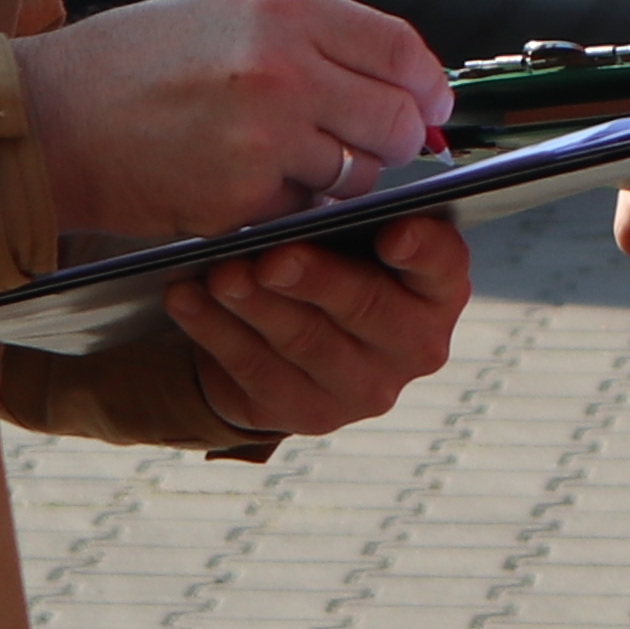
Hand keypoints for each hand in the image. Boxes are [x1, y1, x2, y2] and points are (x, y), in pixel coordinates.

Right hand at [15, 0, 452, 237]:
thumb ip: (310, 35)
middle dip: (399, 139)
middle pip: (397, 120)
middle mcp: (284, 71)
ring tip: (293, 159)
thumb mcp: (226, 11)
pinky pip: (305, 211)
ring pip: (359, 175)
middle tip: (376, 144)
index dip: (427, 86)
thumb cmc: (136, 62)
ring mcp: (264, 141)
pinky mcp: (241, 201)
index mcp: (285, 12)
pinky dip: (293, 206)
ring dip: (344, 177)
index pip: (401, 51)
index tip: (430, 105)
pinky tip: (250, 183)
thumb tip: (395, 74)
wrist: (49, 118)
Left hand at [174, 216, 466, 436]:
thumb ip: (348, 226)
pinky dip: (216, 330)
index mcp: (437, 291)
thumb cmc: (334, 266)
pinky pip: (257, 371)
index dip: (421, 249)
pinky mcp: (311, 416)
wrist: (294, 345)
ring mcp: (366, 389)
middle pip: (367, 307)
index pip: (442, 265)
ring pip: (305, 341)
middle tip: (272, 257)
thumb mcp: (353, 242)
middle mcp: (415, 346)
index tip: (392, 231)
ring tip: (220, 273)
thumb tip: (296, 213)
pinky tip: (188, 299)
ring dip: (256, 304)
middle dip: (315, 280)